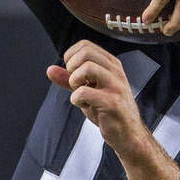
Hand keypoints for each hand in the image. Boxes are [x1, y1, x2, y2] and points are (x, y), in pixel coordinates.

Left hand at [47, 40, 148, 155]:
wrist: (128, 134)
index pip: (86, 45)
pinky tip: (83, 105)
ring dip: (75, 81)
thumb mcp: (88, 91)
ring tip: (79, 92)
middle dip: (72, 66)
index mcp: (111, 65)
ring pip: (87, 67)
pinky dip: (76, 99)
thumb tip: (50, 70)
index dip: (71, 56)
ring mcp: (116, 87)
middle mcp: (116, 72)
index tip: (72, 71)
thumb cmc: (109, 111)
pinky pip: (83, 92)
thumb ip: (70, 79)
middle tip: (75, 82)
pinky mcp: (112, 102)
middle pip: (86, 52)